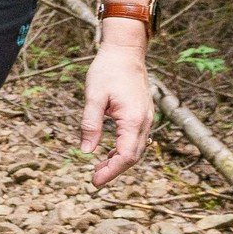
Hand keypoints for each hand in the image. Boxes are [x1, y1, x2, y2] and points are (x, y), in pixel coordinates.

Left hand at [81, 32, 153, 185]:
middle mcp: (144, 121)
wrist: (125, 51)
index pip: (125, 155)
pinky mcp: (143, 114)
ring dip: (118, 161)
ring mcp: (146, 118)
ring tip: (98, 169)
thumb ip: (90, 124)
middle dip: (114, 170)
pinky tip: (108, 152)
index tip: (95, 182)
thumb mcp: (93, 96)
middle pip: (133, 156)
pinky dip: (123, 149)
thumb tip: (86, 151)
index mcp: (133, 119)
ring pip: (136, 148)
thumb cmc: (107, 70)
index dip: (110, 172)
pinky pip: (136, 138)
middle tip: (94, 180)